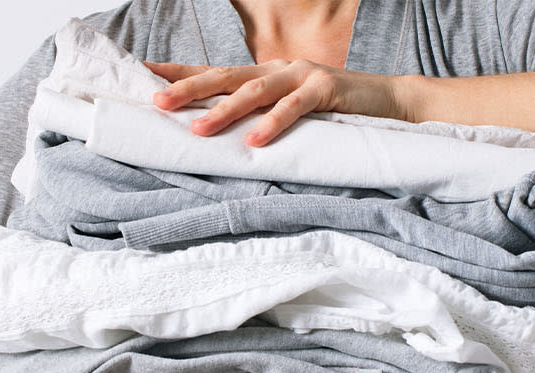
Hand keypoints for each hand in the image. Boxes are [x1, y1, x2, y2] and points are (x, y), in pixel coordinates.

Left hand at [144, 59, 409, 145]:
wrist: (390, 102)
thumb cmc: (335, 113)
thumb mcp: (290, 114)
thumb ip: (260, 119)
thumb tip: (221, 140)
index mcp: (264, 75)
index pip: (214, 72)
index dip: (180, 73)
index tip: (143, 76)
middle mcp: (277, 70)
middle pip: (224, 76)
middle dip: (189, 88)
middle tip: (158, 102)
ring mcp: (301, 76)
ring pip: (254, 91)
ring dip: (224, 109)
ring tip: (198, 127)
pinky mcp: (327, 90)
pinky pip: (296, 107)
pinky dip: (274, 123)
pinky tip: (254, 140)